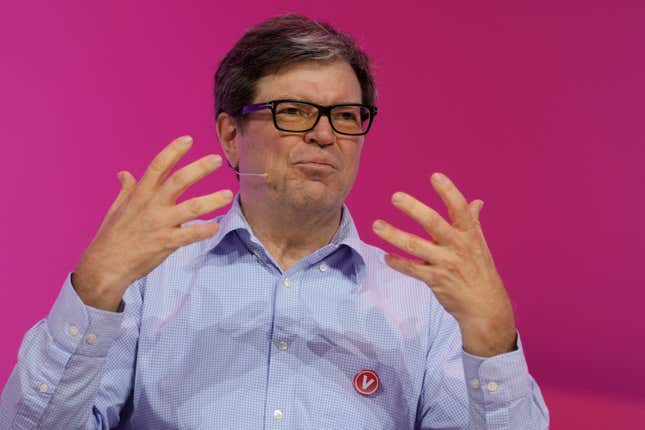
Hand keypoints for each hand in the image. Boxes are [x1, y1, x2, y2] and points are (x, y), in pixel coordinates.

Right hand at [72, 135, 233, 310]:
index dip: (173, 151)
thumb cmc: (112, 236)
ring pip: (191, 208)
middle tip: (217, 160)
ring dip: (212, 200)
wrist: (105, 266)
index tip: (188, 139)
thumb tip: (124, 174)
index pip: (157, 167)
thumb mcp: (116, 209)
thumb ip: (126, 190)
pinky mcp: (166, 243)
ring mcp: (160, 224)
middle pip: (178, 181)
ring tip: (228, 194)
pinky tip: (216, 227)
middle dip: (199, 169)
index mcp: (140, 195)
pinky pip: (189, 235)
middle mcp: (151, 206)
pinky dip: (203, 230)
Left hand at [372, 172, 516, 356]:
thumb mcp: (480, 244)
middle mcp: (458, 246)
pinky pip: (412, 269)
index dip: (448, 191)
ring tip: (376, 225)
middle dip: (414, 209)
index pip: (459, 208)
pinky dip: (398, 263)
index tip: (435, 176)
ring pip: (415, 246)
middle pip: (433, 223)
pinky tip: (386, 256)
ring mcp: (445, 263)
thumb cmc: (480, 271)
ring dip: (394, 235)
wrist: (486, 306)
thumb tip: (477, 202)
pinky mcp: (435, 280)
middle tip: (395, 197)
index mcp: (469, 234)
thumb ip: (473, 221)